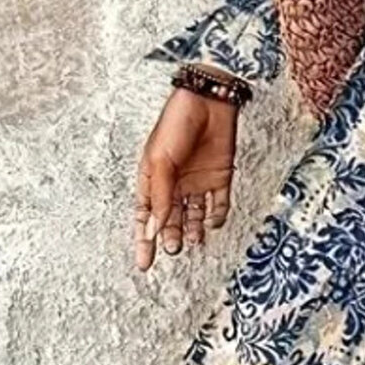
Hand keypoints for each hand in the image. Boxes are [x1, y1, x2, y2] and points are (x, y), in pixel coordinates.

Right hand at [134, 86, 238, 269]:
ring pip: (193, 215)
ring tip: (193, 241)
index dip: (144, 239)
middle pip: (169, 219)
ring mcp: (197, 181)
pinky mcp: (220, 177)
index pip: (146, 216)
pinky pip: (218, 204)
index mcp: (153, 178)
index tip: (144, 262)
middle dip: (169, 236)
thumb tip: (154, 230)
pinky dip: (216, 216)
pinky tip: (213, 224)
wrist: (208, 101)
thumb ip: (159, 197)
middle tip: (172, 251)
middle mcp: (174, 183)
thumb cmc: (176, 124)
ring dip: (192, 230)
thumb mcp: (161, 162)